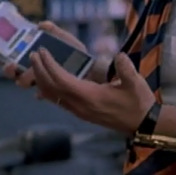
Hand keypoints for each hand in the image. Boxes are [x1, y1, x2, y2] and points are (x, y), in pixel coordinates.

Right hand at [0, 21, 86, 87]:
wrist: (91, 68)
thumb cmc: (74, 52)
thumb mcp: (63, 37)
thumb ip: (52, 30)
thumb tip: (40, 24)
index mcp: (29, 55)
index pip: (8, 56)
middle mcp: (30, 68)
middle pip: (10, 71)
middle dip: (7, 70)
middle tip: (10, 65)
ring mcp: (38, 80)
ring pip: (22, 83)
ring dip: (22, 79)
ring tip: (29, 74)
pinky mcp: (49, 90)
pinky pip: (41, 94)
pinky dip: (40, 93)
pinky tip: (40, 92)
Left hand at [30, 49, 154, 133]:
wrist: (142, 124)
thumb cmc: (137, 102)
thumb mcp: (136, 84)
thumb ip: (126, 70)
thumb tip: (119, 56)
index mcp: (89, 97)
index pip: (62, 80)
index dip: (50, 65)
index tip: (42, 51)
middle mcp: (79, 105)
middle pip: (51, 88)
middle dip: (39, 70)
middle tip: (33, 53)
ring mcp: (78, 110)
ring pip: (51, 96)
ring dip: (41, 79)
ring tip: (35, 63)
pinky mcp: (79, 112)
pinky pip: (57, 100)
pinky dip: (47, 89)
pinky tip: (42, 82)